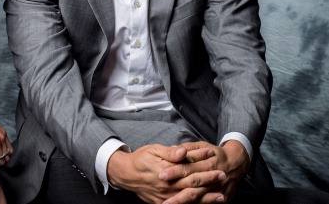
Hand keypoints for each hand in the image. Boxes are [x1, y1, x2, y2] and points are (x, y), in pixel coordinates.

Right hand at [107, 144, 224, 203]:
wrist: (126, 175)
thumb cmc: (140, 159)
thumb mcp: (153, 150)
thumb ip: (170, 152)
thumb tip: (184, 151)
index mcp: (165, 172)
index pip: (189, 168)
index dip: (203, 165)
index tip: (216, 160)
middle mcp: (167, 187)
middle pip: (192, 185)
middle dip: (209, 180)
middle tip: (223, 176)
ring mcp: (166, 198)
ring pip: (190, 199)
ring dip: (206, 198)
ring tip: (221, 197)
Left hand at [159, 141, 249, 203]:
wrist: (237, 163)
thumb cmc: (215, 153)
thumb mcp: (203, 146)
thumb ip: (188, 148)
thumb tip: (173, 149)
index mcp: (208, 163)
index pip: (188, 168)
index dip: (175, 171)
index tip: (162, 175)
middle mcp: (213, 177)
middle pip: (193, 185)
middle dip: (178, 193)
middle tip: (164, 199)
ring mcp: (219, 189)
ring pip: (199, 198)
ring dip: (184, 202)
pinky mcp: (223, 198)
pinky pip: (207, 203)